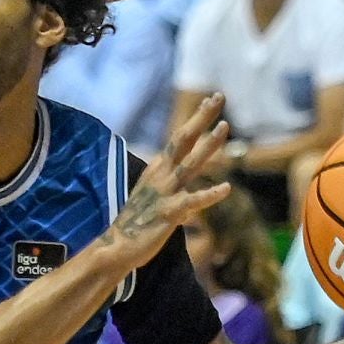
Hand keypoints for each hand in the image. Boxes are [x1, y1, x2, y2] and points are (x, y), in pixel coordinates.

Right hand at [101, 95, 230, 275]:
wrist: (116, 247)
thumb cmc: (137, 223)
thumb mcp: (153, 197)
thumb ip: (170, 190)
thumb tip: (184, 198)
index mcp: (158, 169)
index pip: (179, 138)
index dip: (196, 118)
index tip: (211, 100)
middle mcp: (161, 175)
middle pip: (183, 139)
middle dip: (201, 118)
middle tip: (219, 96)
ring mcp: (164, 192)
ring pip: (190, 163)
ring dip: (208, 145)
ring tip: (225, 126)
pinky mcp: (168, 213)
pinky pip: (192, 201)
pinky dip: (209, 195)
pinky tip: (226, 188)